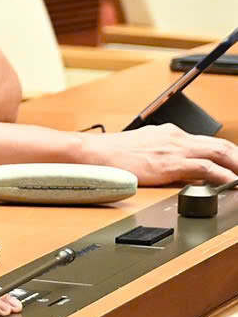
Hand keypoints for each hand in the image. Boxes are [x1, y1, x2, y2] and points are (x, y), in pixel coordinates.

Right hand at [76, 125, 237, 185]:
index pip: (208, 142)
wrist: (94, 152)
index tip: (235, 163)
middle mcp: (177, 137)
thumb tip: (173, 168)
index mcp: (170, 133)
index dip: (227, 153)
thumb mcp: (142, 149)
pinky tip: (231, 183)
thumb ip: (161, 154)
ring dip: (237, 165)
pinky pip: (206, 168)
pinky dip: (223, 175)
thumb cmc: (111, 153)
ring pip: (219, 151)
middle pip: (220, 144)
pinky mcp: (170, 163)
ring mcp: (175, 149)